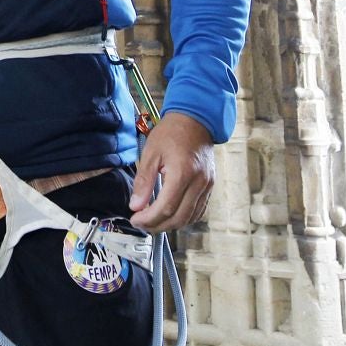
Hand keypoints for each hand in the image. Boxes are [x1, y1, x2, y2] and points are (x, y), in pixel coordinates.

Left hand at [128, 112, 214, 232]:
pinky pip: (199, 210)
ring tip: (154, 221)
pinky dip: (185, 218)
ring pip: (190, 217)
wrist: (196, 120)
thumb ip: (143, 181)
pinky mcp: (210, 186)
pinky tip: (171, 215)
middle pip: (179, 218)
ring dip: (171, 225)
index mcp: (182, 173)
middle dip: (158, 226)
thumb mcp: (151, 153)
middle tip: (142, 224)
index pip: (165, 208)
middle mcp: (198, 182)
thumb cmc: (172, 132)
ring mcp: (207, 185)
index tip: (136, 219)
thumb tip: (136, 205)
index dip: (149, 219)